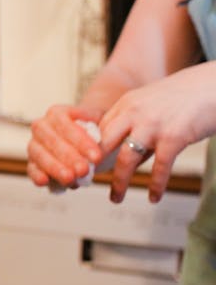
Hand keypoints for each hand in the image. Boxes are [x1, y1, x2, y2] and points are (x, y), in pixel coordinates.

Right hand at [27, 104, 102, 189]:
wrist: (90, 139)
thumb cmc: (97, 130)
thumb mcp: (104, 124)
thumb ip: (102, 131)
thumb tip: (100, 143)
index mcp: (57, 113)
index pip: (65, 124)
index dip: (80, 141)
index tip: (96, 156)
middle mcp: (42, 127)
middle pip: (51, 140)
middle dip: (68, 157)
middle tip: (83, 170)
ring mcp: (35, 145)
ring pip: (39, 155)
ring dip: (54, 167)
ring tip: (70, 179)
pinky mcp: (33, 163)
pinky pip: (31, 169)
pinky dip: (37, 175)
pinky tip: (45, 181)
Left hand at [96, 65, 215, 202]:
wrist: (214, 85)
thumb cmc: (184, 97)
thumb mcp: (152, 105)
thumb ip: (138, 127)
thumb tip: (129, 157)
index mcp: (126, 104)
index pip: (98, 131)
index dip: (88, 150)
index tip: (82, 166)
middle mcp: (134, 114)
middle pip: (104, 145)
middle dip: (92, 167)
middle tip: (86, 183)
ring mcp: (153, 126)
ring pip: (126, 159)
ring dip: (119, 182)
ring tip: (116, 198)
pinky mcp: (174, 137)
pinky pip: (159, 167)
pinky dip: (156, 185)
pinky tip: (154, 197)